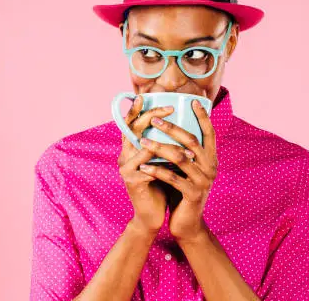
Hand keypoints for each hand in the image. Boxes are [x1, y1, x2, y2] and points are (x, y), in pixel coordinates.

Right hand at [117, 95, 174, 234]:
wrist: (151, 214)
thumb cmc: (159, 184)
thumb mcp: (161, 160)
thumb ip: (163, 143)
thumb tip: (180, 122)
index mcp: (130, 148)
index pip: (130, 123)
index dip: (137, 109)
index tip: (148, 95)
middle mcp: (124, 155)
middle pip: (133, 128)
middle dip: (151, 116)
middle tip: (169, 108)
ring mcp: (126, 168)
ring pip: (143, 147)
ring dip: (165, 142)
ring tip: (185, 140)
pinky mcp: (132, 182)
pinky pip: (149, 168)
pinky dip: (165, 164)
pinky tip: (179, 163)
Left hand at [138, 99, 217, 242]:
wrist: (187, 223)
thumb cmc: (182, 190)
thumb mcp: (186, 168)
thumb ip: (184, 150)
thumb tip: (171, 124)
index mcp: (211, 158)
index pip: (209, 132)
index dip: (202, 116)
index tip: (191, 100)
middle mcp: (211, 167)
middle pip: (191, 140)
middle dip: (171, 127)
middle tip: (154, 118)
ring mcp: (203, 181)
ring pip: (180, 157)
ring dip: (159, 147)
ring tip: (142, 140)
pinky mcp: (193, 194)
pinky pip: (173, 178)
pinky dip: (157, 170)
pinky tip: (143, 165)